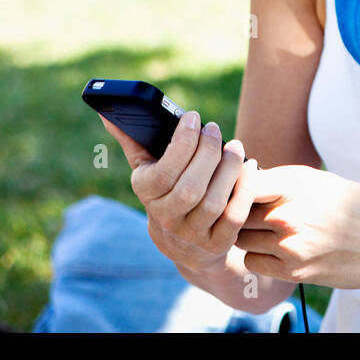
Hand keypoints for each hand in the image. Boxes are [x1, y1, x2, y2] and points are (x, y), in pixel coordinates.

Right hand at [99, 112, 259, 274]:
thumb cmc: (166, 193)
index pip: (163, 173)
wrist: (183, 245)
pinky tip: (250, 167)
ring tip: (235, 146)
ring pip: (213, 202)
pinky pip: (234, 217)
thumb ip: (133, 141)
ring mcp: (192, 234)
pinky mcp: (217, 243)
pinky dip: (245, 190)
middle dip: (207, 153)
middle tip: (215, 129)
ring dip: (228, 169)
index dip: (182, 143)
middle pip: (190, 188)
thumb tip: (109, 114)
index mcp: (146, 195)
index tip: (194, 116)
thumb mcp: (147, 171)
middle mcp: (167, 218)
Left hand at [235, 164, 359, 291]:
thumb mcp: (324, 181)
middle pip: (238, 210)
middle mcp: (290, 215)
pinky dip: (257, 255)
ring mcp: (290, 246)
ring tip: (265, 227)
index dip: (239, 182)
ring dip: (247, 232)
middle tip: (253, 208)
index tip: (242, 183)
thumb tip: (250, 179)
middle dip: (240, 207)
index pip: (245, 181)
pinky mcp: (294, 271)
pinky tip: (273, 248)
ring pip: (241, 237)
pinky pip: (252, 261)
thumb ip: (286, 181)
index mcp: (298, 185)